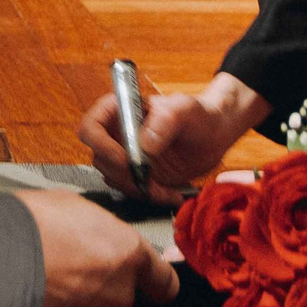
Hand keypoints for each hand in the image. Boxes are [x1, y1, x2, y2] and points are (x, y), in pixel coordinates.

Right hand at [18, 189, 176, 306]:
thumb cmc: (27, 226)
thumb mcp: (71, 207)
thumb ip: (98, 230)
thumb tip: (95, 237)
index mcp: (127, 253)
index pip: (163, 281)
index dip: (155, 282)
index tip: (150, 283)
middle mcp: (119, 293)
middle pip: (121, 295)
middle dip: (100, 286)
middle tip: (68, 267)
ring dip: (75, 303)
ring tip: (42, 280)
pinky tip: (32, 299)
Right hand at [80, 71, 273, 204]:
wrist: (215, 135)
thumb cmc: (199, 113)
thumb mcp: (186, 109)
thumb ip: (166, 120)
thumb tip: (145, 144)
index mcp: (121, 110)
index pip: (91, 126)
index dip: (100, 145)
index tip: (125, 158)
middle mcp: (118, 134)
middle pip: (100, 159)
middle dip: (124, 174)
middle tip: (148, 180)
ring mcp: (127, 156)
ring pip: (114, 179)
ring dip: (137, 189)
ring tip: (165, 189)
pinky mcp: (138, 175)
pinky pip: (132, 191)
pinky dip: (149, 197)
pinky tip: (170, 194)